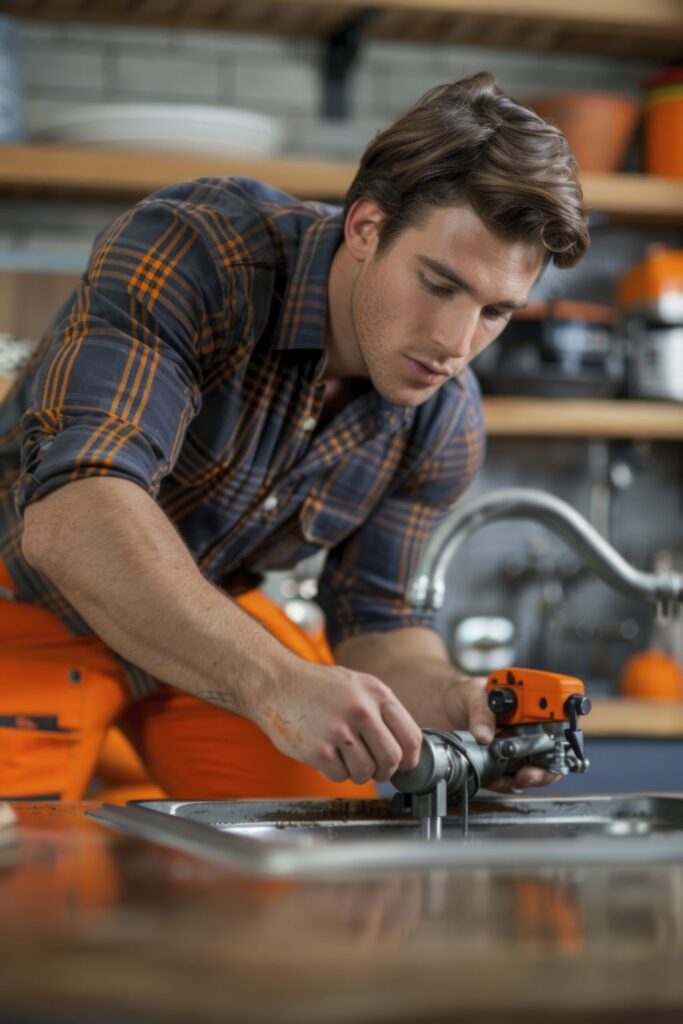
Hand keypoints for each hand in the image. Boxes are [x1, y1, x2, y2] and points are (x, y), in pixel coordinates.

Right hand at [252, 659, 422, 784]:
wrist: (277, 683)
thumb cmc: (318, 687)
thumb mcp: (358, 685)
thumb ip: (382, 711)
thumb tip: (407, 747)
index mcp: (376, 694)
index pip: (411, 737)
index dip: (411, 759)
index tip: (405, 765)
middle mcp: (361, 711)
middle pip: (392, 759)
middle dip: (385, 770)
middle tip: (375, 768)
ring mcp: (339, 731)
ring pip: (366, 772)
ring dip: (358, 772)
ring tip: (345, 756)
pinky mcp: (318, 750)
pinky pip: (340, 776)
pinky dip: (336, 772)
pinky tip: (327, 754)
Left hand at [441, 672, 558, 792]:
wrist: (437, 706)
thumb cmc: (460, 693)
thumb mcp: (472, 692)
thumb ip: (481, 710)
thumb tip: (485, 734)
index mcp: (525, 708)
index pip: (554, 724)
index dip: (560, 738)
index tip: (555, 747)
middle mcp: (522, 731)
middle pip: (548, 754)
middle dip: (546, 767)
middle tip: (533, 771)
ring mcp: (510, 750)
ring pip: (531, 770)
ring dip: (529, 778)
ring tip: (520, 778)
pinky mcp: (494, 765)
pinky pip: (506, 780)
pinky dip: (505, 783)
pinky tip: (497, 779)